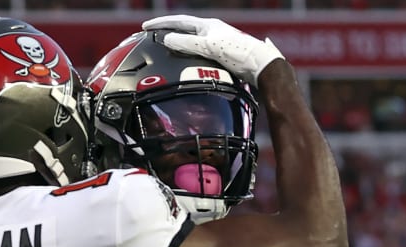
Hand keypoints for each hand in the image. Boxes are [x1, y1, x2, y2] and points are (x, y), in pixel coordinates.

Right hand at [141, 15, 284, 84]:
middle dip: (167, 32)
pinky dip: (187, 55)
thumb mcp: (208, 46)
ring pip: (191, 42)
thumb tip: (167, 39)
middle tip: (152, 35)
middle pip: (184, 30)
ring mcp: (217, 44)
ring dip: (177, 44)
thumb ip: (186, 43)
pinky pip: (198, 54)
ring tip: (164, 49)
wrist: (260, 66)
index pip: (179, 21)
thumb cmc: (237, 53)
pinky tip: (185, 63)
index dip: (161, 24)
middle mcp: (212, 32)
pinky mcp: (221, 57)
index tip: (145, 27)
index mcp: (208, 26)